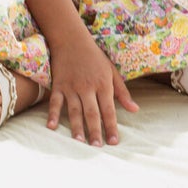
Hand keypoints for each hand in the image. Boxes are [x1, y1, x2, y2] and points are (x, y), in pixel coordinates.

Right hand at [45, 31, 137, 146]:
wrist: (72, 40)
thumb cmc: (95, 57)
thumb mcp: (112, 72)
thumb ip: (122, 92)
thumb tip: (135, 110)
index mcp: (103, 85)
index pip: (109, 110)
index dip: (111, 127)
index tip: (113, 142)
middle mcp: (87, 87)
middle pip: (92, 113)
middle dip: (95, 131)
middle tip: (97, 147)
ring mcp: (71, 87)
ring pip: (74, 110)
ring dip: (76, 127)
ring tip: (79, 142)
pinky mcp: (58, 85)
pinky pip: (55, 102)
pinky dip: (53, 114)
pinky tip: (52, 127)